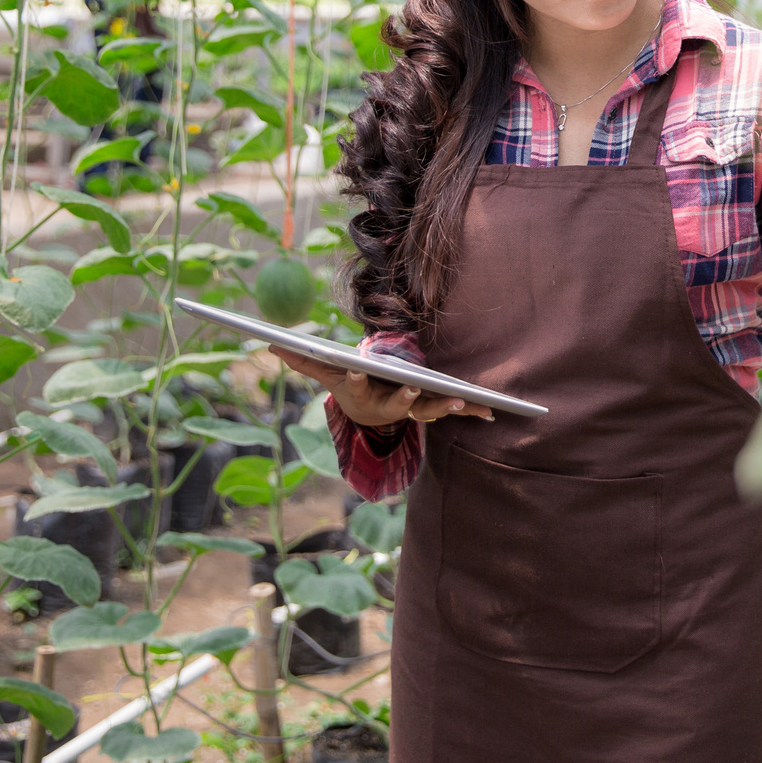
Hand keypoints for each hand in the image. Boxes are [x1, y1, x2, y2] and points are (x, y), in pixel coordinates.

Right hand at [268, 346, 493, 426]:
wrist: (373, 417)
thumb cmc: (352, 388)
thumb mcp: (329, 375)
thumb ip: (305, 362)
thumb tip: (270, 345)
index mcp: (363, 396)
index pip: (357, 386)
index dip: (357, 380)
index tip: (358, 369)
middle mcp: (388, 407)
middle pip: (396, 405)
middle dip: (405, 398)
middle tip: (413, 388)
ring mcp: (413, 409)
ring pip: (428, 410)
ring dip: (443, 407)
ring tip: (459, 400)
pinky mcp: (434, 407)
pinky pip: (453, 410)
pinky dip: (471, 411)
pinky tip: (491, 411)